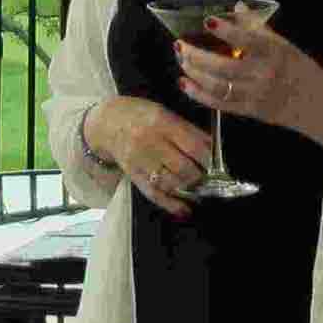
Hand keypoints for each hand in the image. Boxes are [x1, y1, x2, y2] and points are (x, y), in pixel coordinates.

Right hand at [85, 98, 215, 217]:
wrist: (105, 122)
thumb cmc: (138, 113)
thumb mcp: (163, 112)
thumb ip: (185, 129)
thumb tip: (211, 147)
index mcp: (161, 122)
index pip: (193, 145)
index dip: (209, 158)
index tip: (217, 163)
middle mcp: (150, 142)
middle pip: (184, 167)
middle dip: (200, 175)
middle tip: (207, 175)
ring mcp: (140, 161)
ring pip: (171, 182)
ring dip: (188, 187)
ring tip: (196, 186)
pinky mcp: (133, 175)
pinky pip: (154, 193)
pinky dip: (171, 204)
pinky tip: (185, 209)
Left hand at [174, 8, 320, 134]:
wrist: (317, 104)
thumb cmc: (299, 69)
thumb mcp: (284, 44)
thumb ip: (258, 28)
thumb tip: (237, 7)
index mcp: (274, 53)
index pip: (248, 40)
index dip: (226, 30)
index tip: (208, 21)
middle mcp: (264, 75)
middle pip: (224, 67)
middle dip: (197, 56)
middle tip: (180, 45)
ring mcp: (255, 95)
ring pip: (218, 86)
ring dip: (195, 73)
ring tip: (181, 60)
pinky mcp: (249, 111)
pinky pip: (220, 104)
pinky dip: (199, 94)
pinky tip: (185, 83)